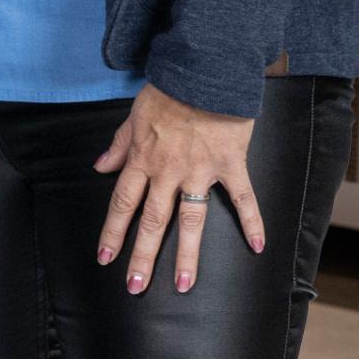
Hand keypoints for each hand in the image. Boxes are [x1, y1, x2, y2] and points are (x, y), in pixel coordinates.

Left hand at [94, 82, 265, 295]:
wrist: (202, 71)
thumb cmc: (167, 91)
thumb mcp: (132, 115)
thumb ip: (118, 145)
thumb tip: (100, 167)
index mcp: (142, 160)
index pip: (122, 204)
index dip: (112, 232)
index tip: (105, 258)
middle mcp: (167, 171)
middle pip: (152, 221)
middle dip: (142, 256)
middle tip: (135, 286)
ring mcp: (200, 171)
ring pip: (191, 220)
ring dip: (186, 254)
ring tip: (184, 284)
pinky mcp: (230, 165)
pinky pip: (243, 199)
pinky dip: (252, 222)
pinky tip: (258, 247)